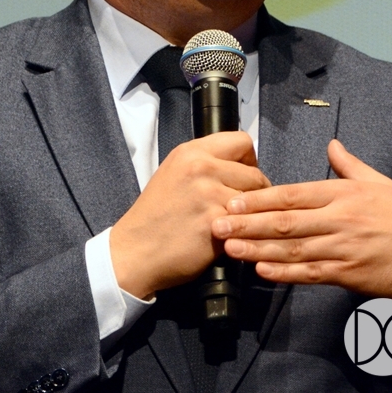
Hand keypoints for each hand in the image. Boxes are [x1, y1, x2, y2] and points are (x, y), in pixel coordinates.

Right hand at [110, 131, 269, 298]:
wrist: (136, 251)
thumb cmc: (155, 217)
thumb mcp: (174, 174)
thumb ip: (205, 164)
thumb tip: (239, 165)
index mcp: (190, 152)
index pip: (241, 141)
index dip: (249, 160)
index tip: (244, 175)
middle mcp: (201, 167)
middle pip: (254, 173)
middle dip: (254, 192)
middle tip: (242, 208)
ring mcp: (210, 194)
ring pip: (256, 200)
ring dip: (251, 214)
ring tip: (235, 224)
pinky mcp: (217, 221)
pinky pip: (248, 223)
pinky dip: (244, 232)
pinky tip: (231, 238)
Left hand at [211, 139, 391, 298]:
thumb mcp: (379, 182)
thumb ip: (349, 165)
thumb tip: (331, 144)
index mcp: (342, 193)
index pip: (292, 194)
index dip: (258, 198)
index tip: (231, 200)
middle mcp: (339, 219)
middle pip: (285, 221)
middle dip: (247, 223)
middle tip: (216, 225)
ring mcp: (344, 248)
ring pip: (292, 249)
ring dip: (257, 248)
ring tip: (229, 248)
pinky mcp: (350, 274)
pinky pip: (311, 273)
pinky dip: (285, 272)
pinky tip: (262, 269)